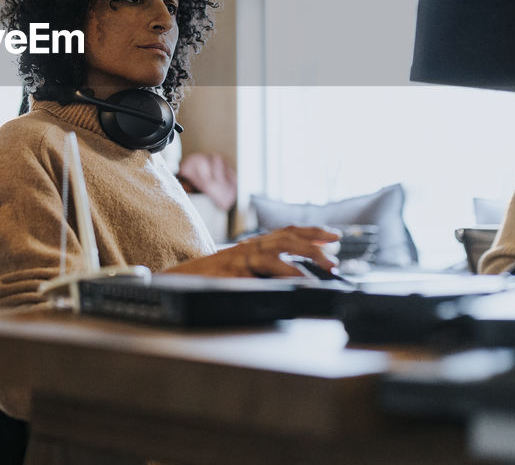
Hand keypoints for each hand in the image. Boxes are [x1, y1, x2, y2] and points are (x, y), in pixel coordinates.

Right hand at [164, 225, 340, 278]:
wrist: (179, 282)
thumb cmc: (213, 278)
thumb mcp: (243, 269)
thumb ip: (265, 268)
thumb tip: (298, 274)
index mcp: (254, 244)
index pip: (287, 232)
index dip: (311, 231)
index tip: (333, 235)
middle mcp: (249, 246)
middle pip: (286, 238)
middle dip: (314, 245)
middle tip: (335, 258)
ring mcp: (240, 258)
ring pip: (276, 252)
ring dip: (303, 260)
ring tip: (323, 270)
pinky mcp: (231, 272)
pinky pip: (260, 272)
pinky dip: (280, 275)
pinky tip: (295, 282)